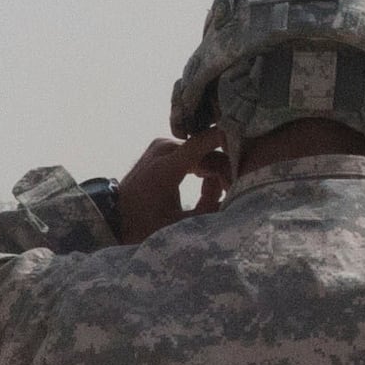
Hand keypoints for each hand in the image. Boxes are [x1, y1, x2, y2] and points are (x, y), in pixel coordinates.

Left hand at [112, 131, 229, 242]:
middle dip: (226, 170)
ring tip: (222, 194)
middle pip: (209, 150)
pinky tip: (209, 187)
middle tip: (234, 193)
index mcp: (167, 165)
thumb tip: (230, 187)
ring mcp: (162, 146)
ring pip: (202, 152)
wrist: (112, 218)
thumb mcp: (180, 224)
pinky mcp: (162, 149)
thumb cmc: (143, 225)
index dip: (233, 144)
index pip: (208, 140)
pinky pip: (191, 153)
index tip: (252, 159)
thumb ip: (209, 207)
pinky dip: (203, 167)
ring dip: (215, 170)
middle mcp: (164, 148)